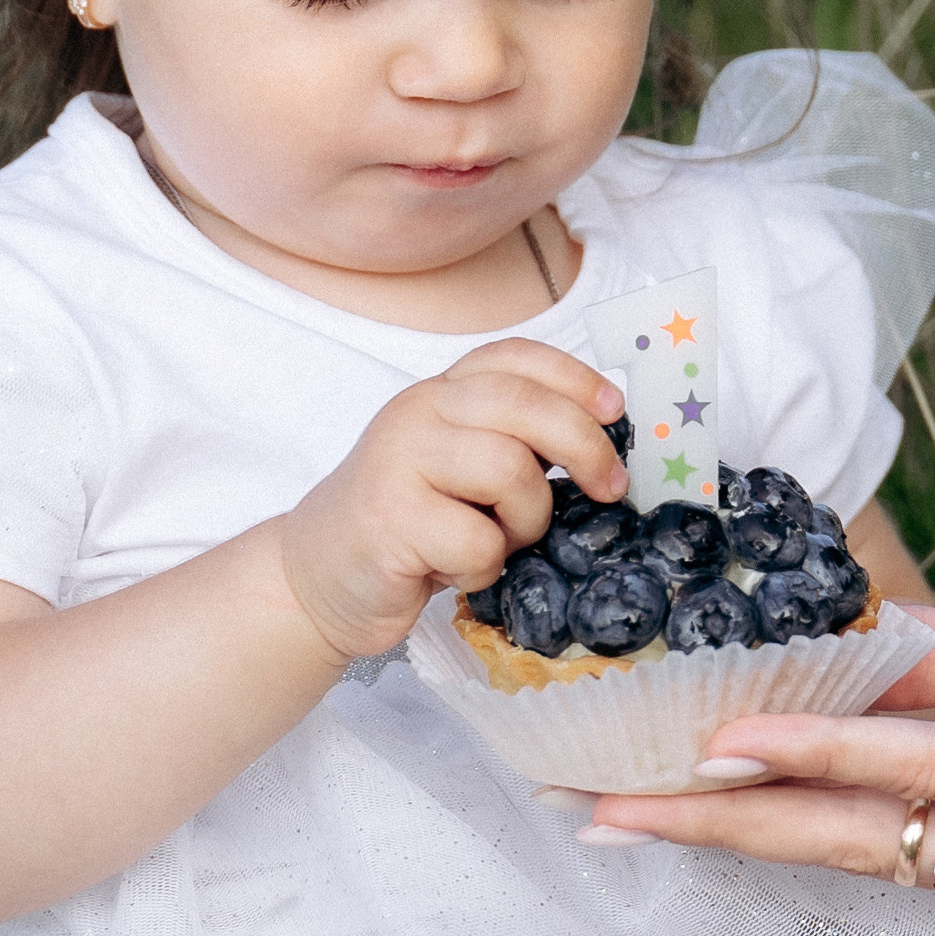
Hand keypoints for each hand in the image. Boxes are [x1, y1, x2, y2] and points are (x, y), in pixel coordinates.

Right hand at [279, 338, 625, 663]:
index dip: (575, 377)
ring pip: (510, 471)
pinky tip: (453, 570)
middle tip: (610, 487)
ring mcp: (398, 460)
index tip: (616, 410)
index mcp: (441, 393)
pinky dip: (483, 567)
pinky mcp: (389, 517)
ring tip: (499, 541)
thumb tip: (603, 443)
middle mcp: (418, 412)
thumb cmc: (409, 526)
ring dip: (527, 521)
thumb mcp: (460, 469)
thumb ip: (512, 442)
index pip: (514, 358)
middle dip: (584, 446)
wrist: (318, 577)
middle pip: (524, 405)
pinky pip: (478, 540)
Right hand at [591, 583, 934, 931]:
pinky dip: (828, 749)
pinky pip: (927, 772)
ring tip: (625, 793)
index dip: (750, 812)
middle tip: (585, 822)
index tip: (649, 796)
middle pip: (830, 853)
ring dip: (731, 802)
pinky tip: (745, 736)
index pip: (861, 834)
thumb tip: (859, 647)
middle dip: (703, 836)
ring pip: (856, 826)